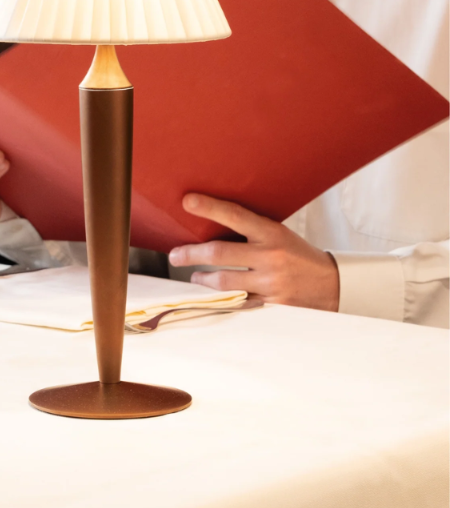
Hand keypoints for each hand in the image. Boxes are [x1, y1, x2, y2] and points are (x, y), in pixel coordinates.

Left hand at [170, 194, 339, 310]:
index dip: (210, 207)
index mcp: (271, 233)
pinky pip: (238, 304)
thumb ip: (250, 230)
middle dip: (191, 254)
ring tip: (195, 275)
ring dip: (202, 279)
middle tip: (175, 255)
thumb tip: (210, 222)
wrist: (332, 285)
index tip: (187, 201)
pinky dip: (223, 300)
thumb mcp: (278, 233)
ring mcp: (271, 283)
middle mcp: (270, 257)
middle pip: (219, 253)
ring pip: (224, 282)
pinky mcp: (272, 306)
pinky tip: (216, 297)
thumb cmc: (297, 254)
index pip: (235, 216)